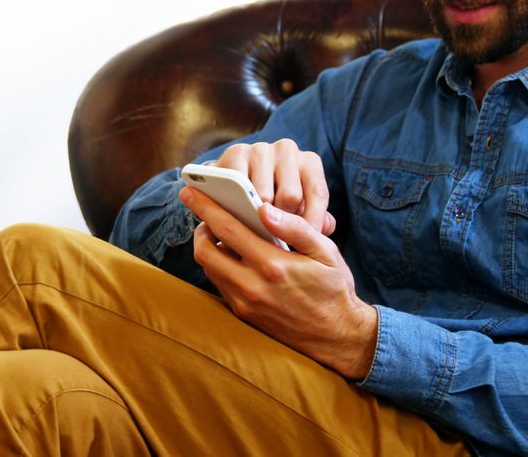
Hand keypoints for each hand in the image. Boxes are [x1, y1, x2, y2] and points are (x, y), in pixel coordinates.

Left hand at [179, 186, 377, 379]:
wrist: (337, 336)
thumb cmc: (333, 288)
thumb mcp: (325, 251)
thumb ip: (294, 227)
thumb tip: (263, 209)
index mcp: (273, 265)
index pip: (227, 229)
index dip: (205, 207)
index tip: (190, 192)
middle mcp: (253, 286)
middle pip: (205, 252)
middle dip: (200, 229)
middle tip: (209, 217)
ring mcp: (245, 303)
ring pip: (209, 269)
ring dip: (208, 248)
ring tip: (222, 234)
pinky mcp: (244, 315)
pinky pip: (220, 284)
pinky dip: (219, 266)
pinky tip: (234, 257)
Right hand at [214, 139, 335, 235]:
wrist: (233, 183)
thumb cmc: (274, 199)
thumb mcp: (299, 209)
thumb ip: (315, 218)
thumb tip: (325, 227)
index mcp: (309, 161)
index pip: (317, 194)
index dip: (312, 222)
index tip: (303, 245)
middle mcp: (288, 149)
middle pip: (290, 196)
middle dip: (282, 220)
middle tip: (273, 232)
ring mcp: (261, 149)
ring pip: (264, 195)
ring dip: (258, 215)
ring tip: (255, 224)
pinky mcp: (236, 152)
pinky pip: (240, 186)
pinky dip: (238, 204)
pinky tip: (237, 212)